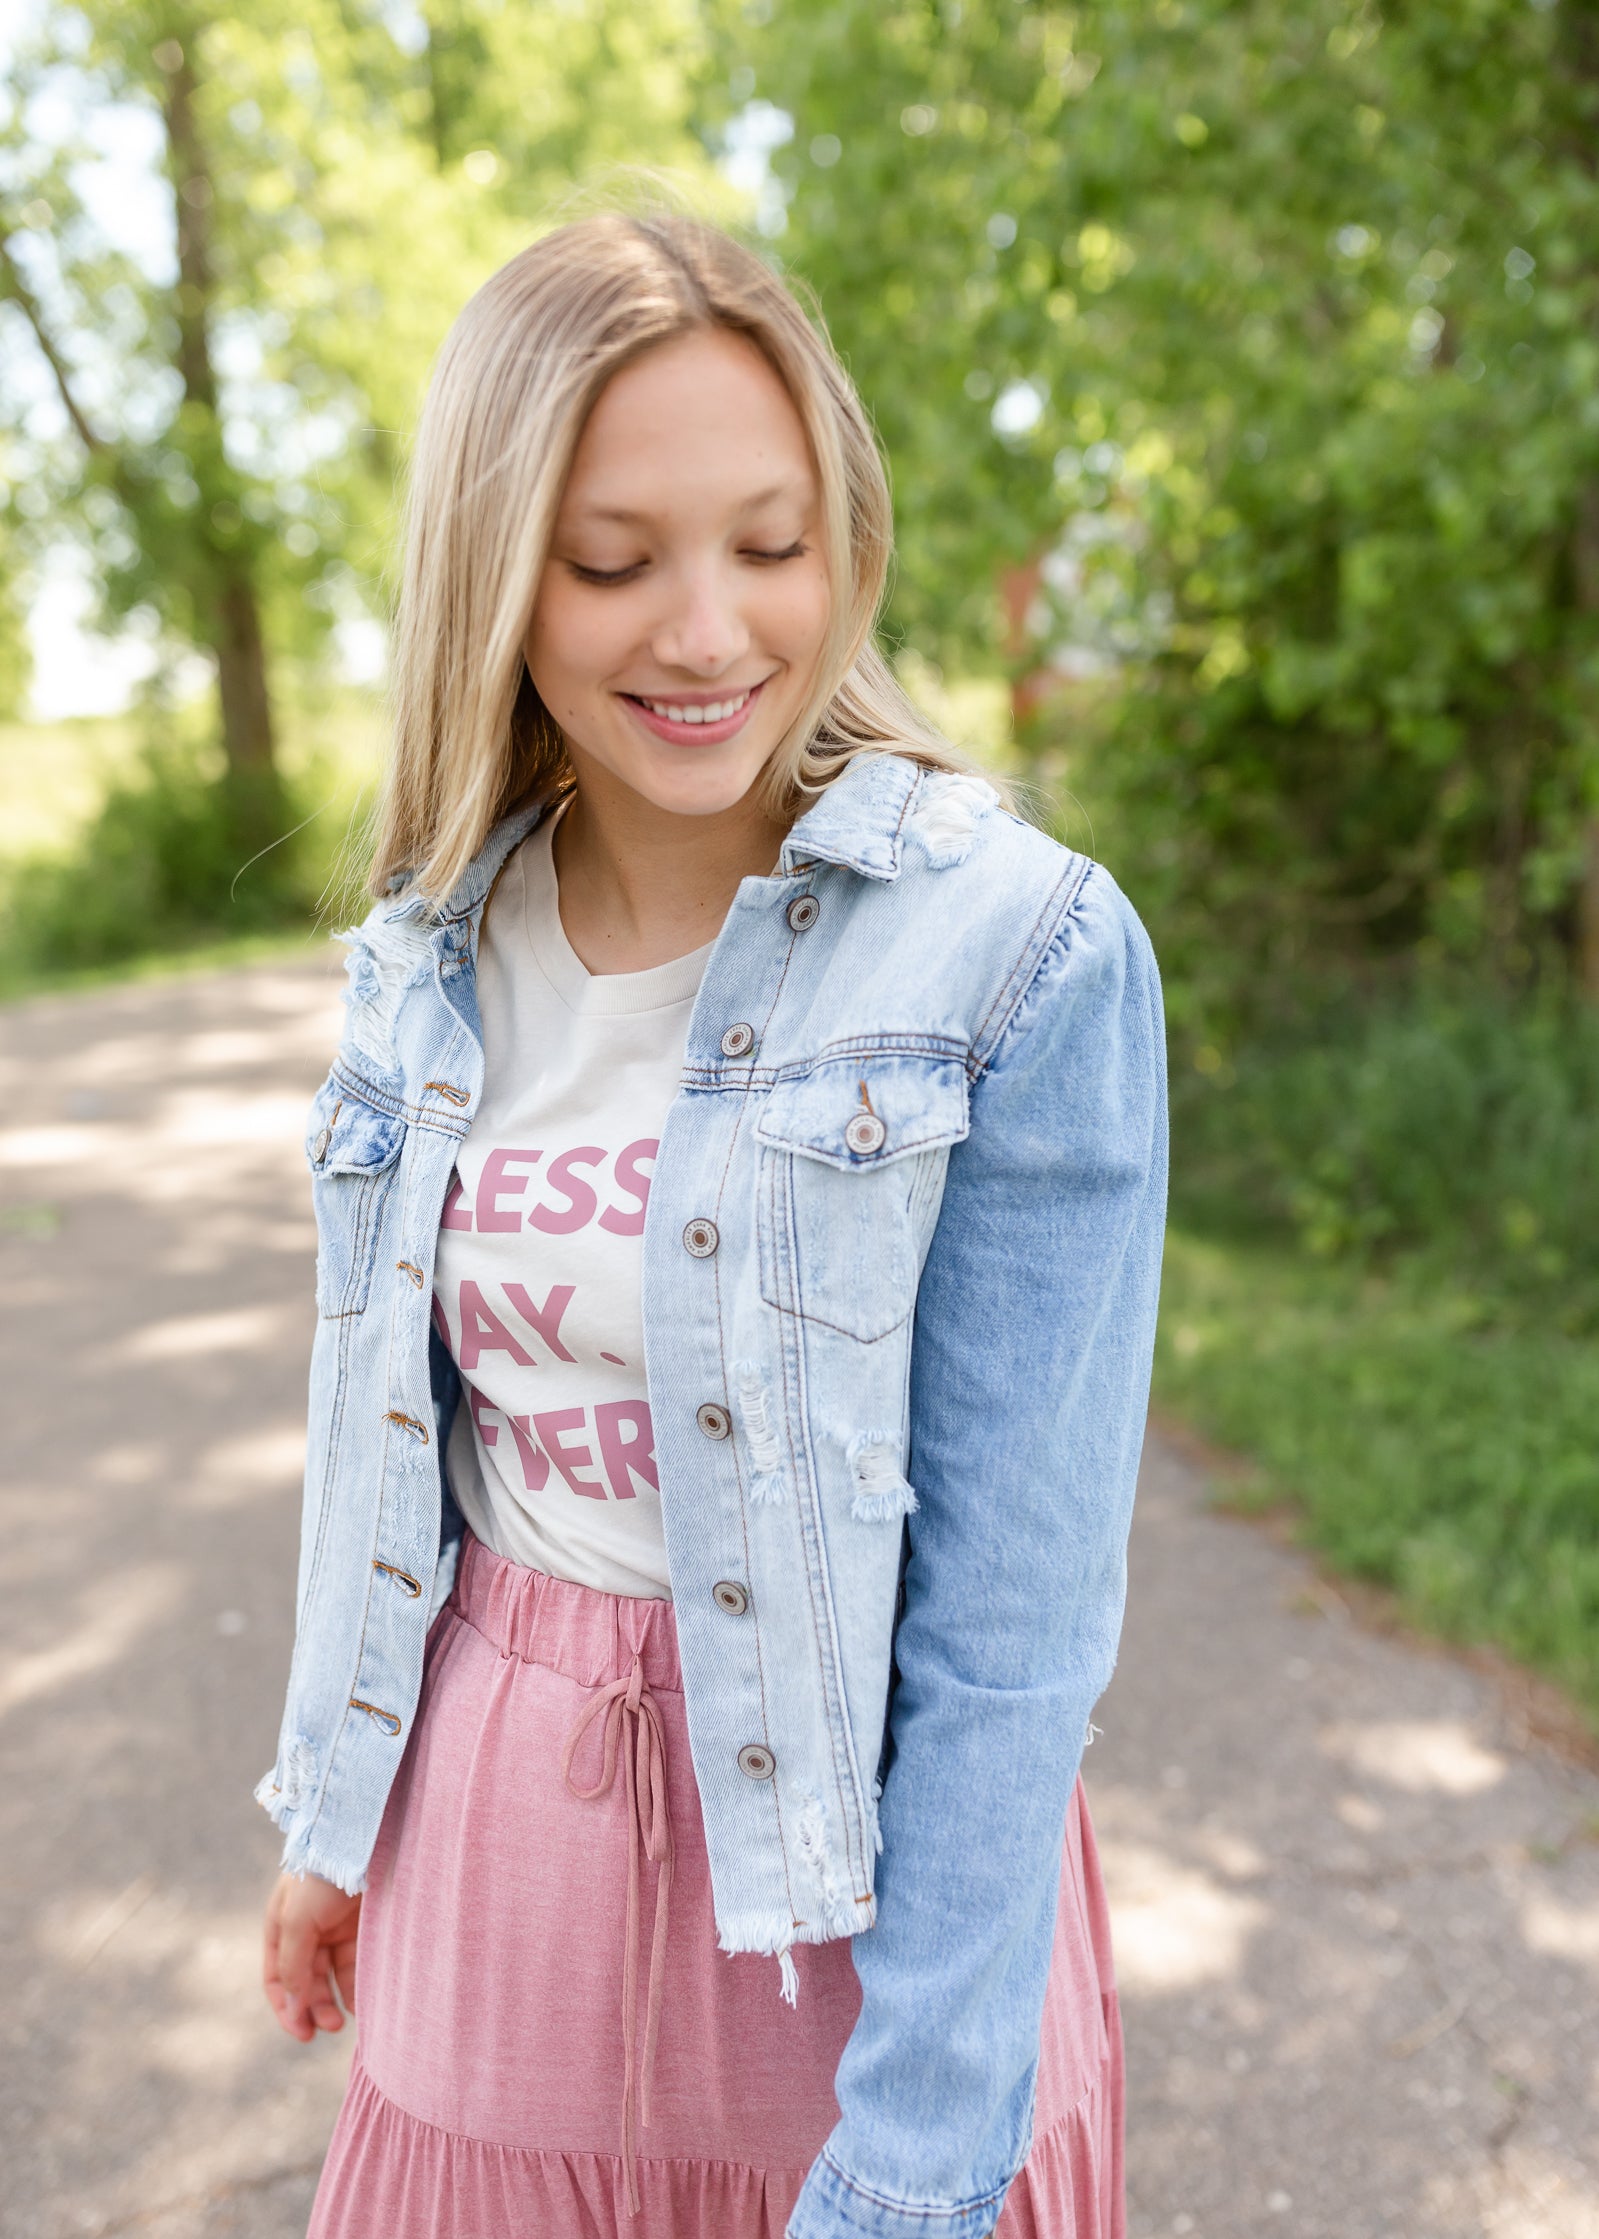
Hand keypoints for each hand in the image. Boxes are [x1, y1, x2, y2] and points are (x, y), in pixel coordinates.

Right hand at [263, 1871, 360, 2041]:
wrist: (361, 1837)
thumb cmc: (321, 1875)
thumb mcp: (297, 1919)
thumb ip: (292, 1964)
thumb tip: (293, 2007)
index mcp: (281, 1925)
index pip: (278, 1977)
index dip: (286, 2007)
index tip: (302, 2032)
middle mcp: (307, 1929)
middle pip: (306, 1980)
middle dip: (314, 2007)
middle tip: (330, 2026)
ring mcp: (336, 1926)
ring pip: (332, 1975)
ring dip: (336, 2000)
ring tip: (346, 2018)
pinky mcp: (363, 1924)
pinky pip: (357, 1962)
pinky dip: (358, 1983)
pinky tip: (364, 2000)